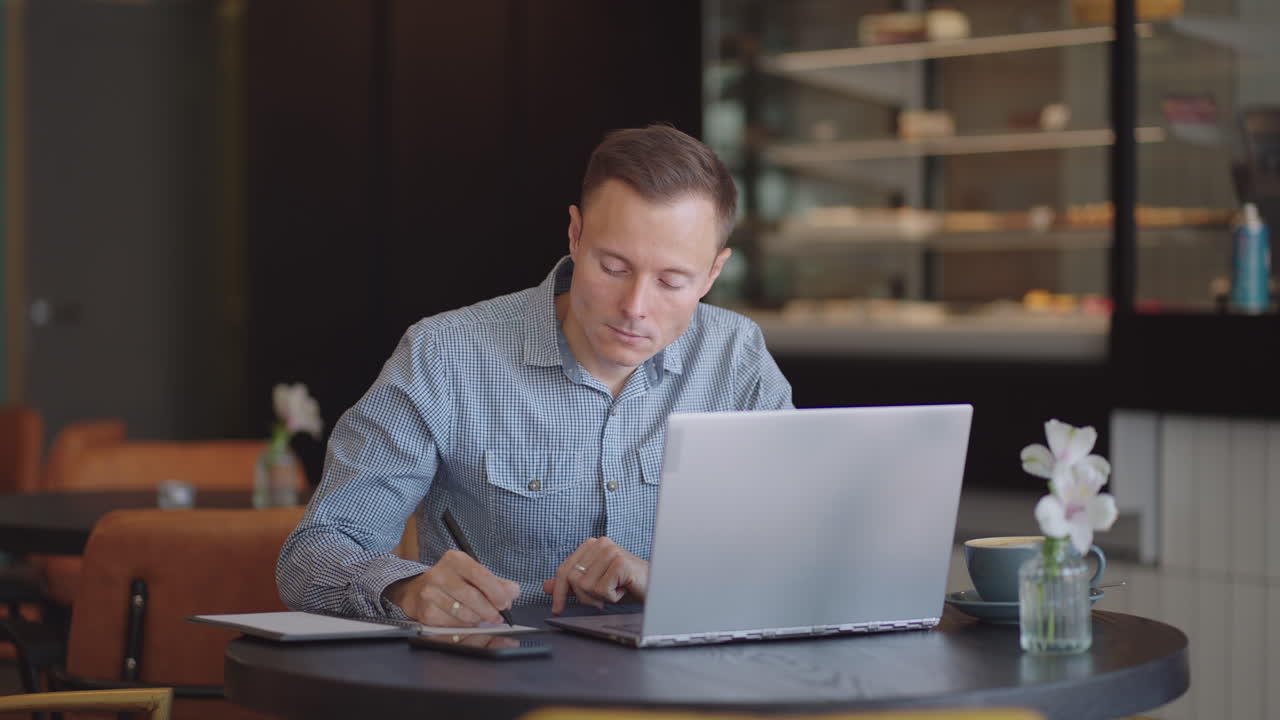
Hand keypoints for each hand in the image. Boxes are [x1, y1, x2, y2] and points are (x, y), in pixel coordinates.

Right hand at [383, 549, 519, 626]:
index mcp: (455, 559)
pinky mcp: (427, 612)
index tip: (505, 603)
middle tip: (498, 617)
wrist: (418, 591)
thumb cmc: (453, 582)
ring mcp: (430, 594)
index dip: (496, 591)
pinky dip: (465, 627)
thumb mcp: (473, 575)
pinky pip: (453, 625)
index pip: (479, 574)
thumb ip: (497, 583)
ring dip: (478, 620)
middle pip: (472, 596)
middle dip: (490, 610)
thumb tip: (514, 591)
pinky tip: (467, 622)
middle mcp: (439, 574)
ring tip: (482, 618)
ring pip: (464, 613)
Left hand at [541, 537, 647, 614]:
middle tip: (601, 598)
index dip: (559, 592)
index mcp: (591, 545)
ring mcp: (610, 551)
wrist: (654, 586)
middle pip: (572, 579)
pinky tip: (622, 590)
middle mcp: (600, 544)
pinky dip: (612, 597)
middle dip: (584, 597)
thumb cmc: (626, 585)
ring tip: (615, 590)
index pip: (564, 569)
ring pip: (586, 587)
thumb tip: (546, 586)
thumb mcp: (595, 585)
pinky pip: (602, 590)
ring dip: (600, 597)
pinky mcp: (619, 562)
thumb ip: (571, 584)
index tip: (557, 609)